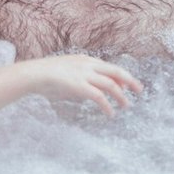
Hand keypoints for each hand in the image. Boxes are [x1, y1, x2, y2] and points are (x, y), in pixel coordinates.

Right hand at [24, 54, 142, 113]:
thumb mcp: (68, 74)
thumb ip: (81, 81)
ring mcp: (84, 74)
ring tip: (126, 106)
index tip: (128, 85)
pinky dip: (107, 105)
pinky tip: (110, 113)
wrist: (33, 74)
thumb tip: (90, 94)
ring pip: (110, 84)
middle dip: (130, 81)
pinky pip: (99, 97)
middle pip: (116, 72)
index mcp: (86, 60)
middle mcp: (88, 65)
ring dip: (121, 96)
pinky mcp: (79, 86)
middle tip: (139, 90)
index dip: (121, 76)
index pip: (109, 67)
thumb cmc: (46, 77)